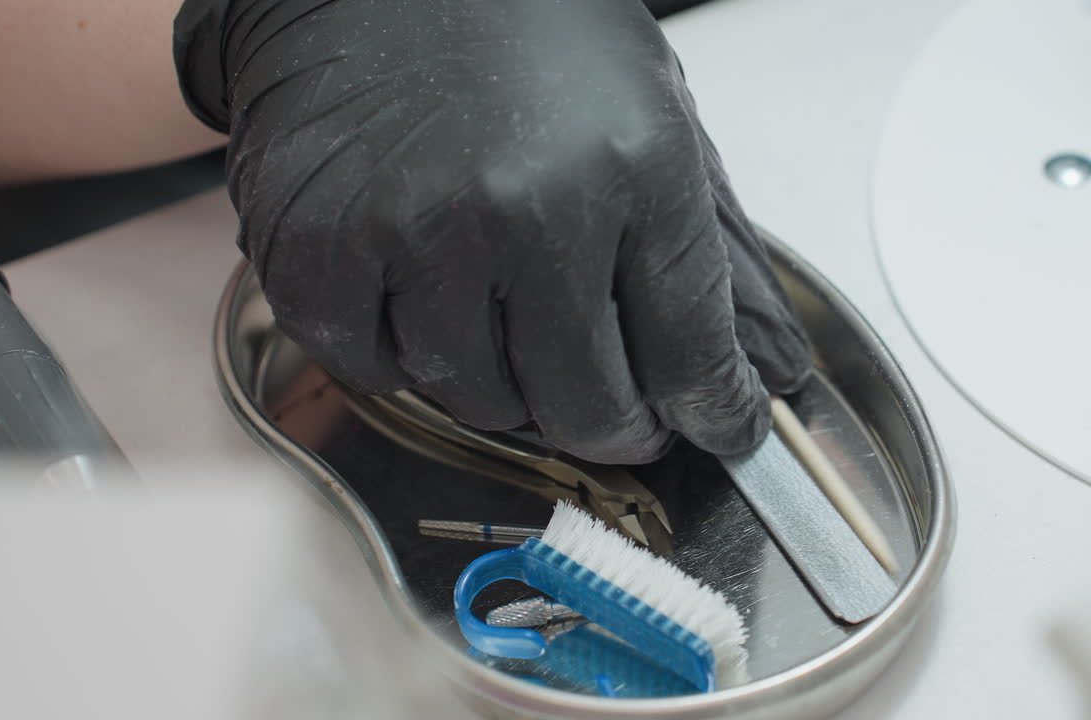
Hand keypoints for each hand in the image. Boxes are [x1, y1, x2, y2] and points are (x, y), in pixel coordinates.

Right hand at [174, 0, 810, 462]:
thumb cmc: (524, 32)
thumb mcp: (655, 113)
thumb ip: (712, 249)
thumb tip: (771, 368)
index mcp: (635, 167)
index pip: (693, 353)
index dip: (716, 411)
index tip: (720, 428)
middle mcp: (529, 209)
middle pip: (589, 407)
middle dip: (616, 423)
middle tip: (616, 404)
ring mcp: (416, 232)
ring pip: (481, 403)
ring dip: (507, 383)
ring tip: (507, 314)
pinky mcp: (318, 248)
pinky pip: (377, 374)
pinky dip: (405, 358)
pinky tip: (425, 299)